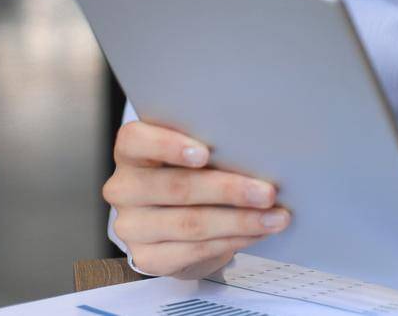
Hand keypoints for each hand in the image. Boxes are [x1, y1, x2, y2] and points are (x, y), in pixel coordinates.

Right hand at [104, 120, 291, 278]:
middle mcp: (124, 188)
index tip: (205, 153)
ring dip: (240, 221)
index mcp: (131, 151)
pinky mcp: (146, 257)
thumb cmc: (190, 171)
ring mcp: (131, 226)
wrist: (176, 219)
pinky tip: (257, 233)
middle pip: (176, 187)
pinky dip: (232, 241)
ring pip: (190, 223)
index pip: (136, 140)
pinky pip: (193, 250)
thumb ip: (211, 145)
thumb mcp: (193, 151)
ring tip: (274, 217)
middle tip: (268, 192)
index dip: (169, 145)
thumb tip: (258, 149)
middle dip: (229, 190)